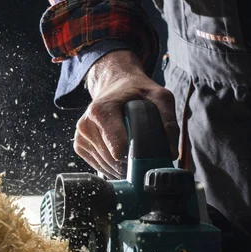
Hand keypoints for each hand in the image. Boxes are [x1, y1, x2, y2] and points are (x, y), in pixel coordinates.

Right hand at [73, 50, 179, 178]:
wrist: (114, 84)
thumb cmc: (136, 91)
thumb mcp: (159, 97)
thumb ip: (168, 122)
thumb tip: (170, 154)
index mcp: (101, 111)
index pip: (118, 149)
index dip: (137, 158)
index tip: (150, 157)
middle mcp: (86, 124)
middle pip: (113, 161)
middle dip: (132, 164)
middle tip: (147, 158)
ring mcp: (81, 136)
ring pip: (106, 167)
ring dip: (123, 167)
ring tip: (134, 154)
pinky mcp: (79, 145)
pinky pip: (99, 166)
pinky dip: (113, 166)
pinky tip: (121, 155)